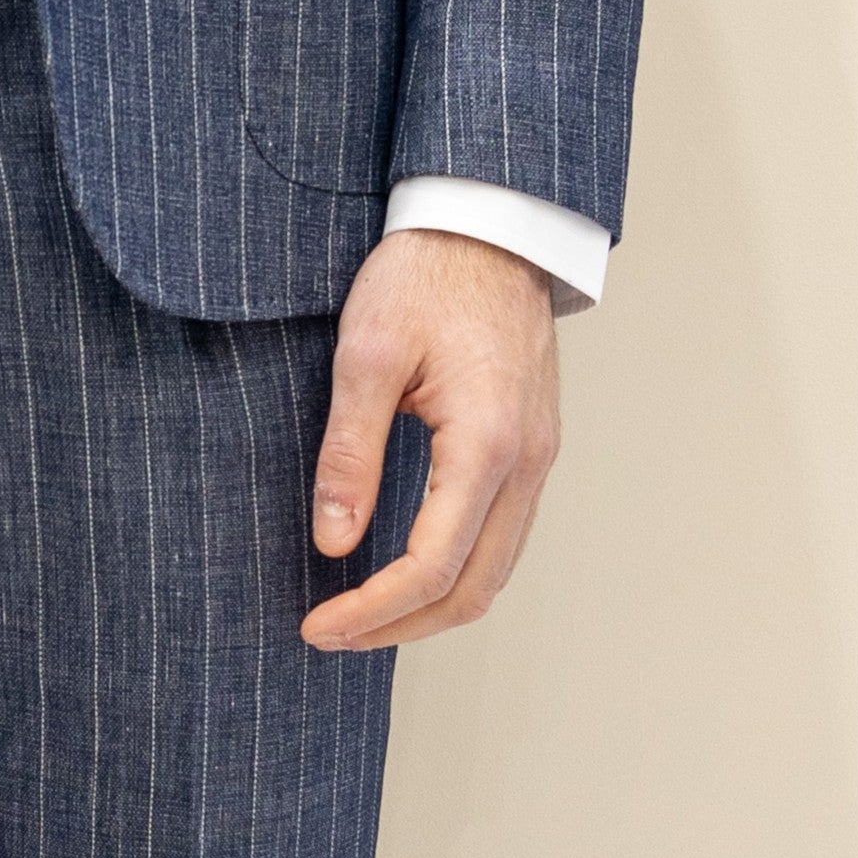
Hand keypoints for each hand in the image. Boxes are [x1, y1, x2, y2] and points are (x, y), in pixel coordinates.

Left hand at [298, 230, 563, 654]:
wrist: (490, 224)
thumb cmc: (426, 275)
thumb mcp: (366, 355)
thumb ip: (349, 455)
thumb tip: (333, 541)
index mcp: (486, 444)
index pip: (431, 566)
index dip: (372, 610)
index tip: (318, 625)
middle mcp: (527, 462)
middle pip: (473, 590)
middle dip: (400, 626)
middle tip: (331, 633)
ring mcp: (539, 458)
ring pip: (495, 572)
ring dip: (431, 607)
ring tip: (363, 614)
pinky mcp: (533, 448)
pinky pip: (503, 537)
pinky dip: (457, 571)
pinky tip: (407, 569)